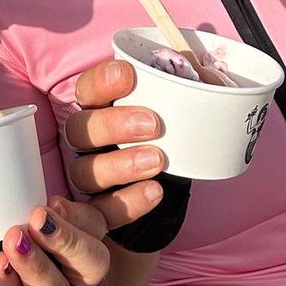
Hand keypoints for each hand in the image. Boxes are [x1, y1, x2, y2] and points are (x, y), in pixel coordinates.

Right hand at [66, 58, 190, 252]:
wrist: (175, 180)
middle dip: (112, 125)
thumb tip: (207, 76)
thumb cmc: (171, 134)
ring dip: (119, 164)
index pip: (86, 89)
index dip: (101, 81)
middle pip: (79, 130)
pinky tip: (155, 192)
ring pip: (83, 170)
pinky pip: (100, 210)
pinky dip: (126, 203)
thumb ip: (183, 91)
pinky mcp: (99, 209)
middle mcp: (86, 140)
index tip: (128, 74)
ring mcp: (89, 175)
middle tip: (152, 124)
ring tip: (157, 161)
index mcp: (98, 108)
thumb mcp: (177, 109)